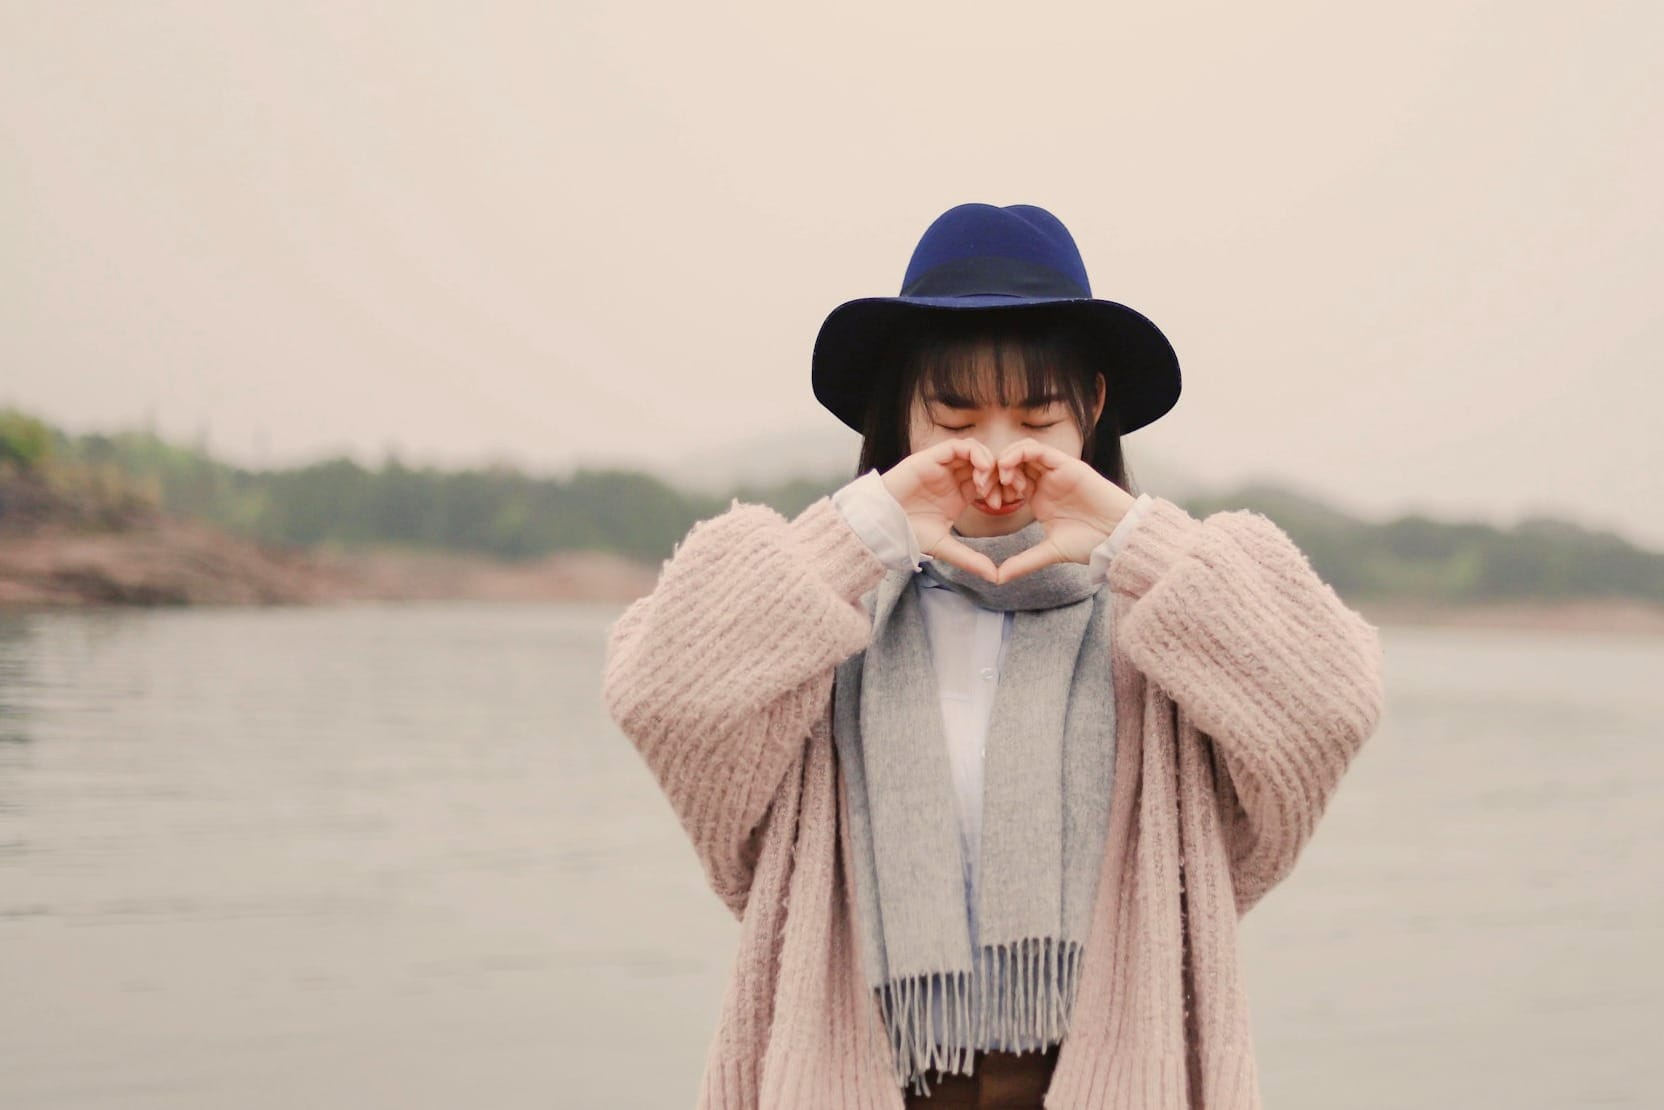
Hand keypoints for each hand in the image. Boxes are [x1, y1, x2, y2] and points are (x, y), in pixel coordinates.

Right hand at [878, 438, 1004, 581]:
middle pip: (985, 464)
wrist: (882, 524)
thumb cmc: (908, 533)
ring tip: (987, 483)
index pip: (988, 482)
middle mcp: (953, 477)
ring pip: (975, 451)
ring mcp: (943, 466)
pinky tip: (980, 470)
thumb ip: (970, 559)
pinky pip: (959, 446)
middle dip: (999, 475)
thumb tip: (994, 577)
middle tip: (1003, 492)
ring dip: (988, 463)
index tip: (1005, 503)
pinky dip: (975, 453)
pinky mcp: (932, 457)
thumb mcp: (945, 547)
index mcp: (959, 494)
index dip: (1000, 488)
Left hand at [986, 439, 1135, 583]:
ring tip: (997, 478)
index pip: (1009, 482)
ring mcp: (1056, 471)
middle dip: (994, 472)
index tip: (986, 504)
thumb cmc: (1090, 543)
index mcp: (1039, 497)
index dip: (994, 488)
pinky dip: (1019, 454)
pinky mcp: (1067, 464)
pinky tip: (1008, 469)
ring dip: (1005, 459)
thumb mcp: (1049, 552)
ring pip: (1023, 451)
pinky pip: (1038, 449)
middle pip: (1012, 463)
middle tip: (985, 489)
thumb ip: (1024, 561)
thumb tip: (998, 578)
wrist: (1117, 537)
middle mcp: (1046, 481)